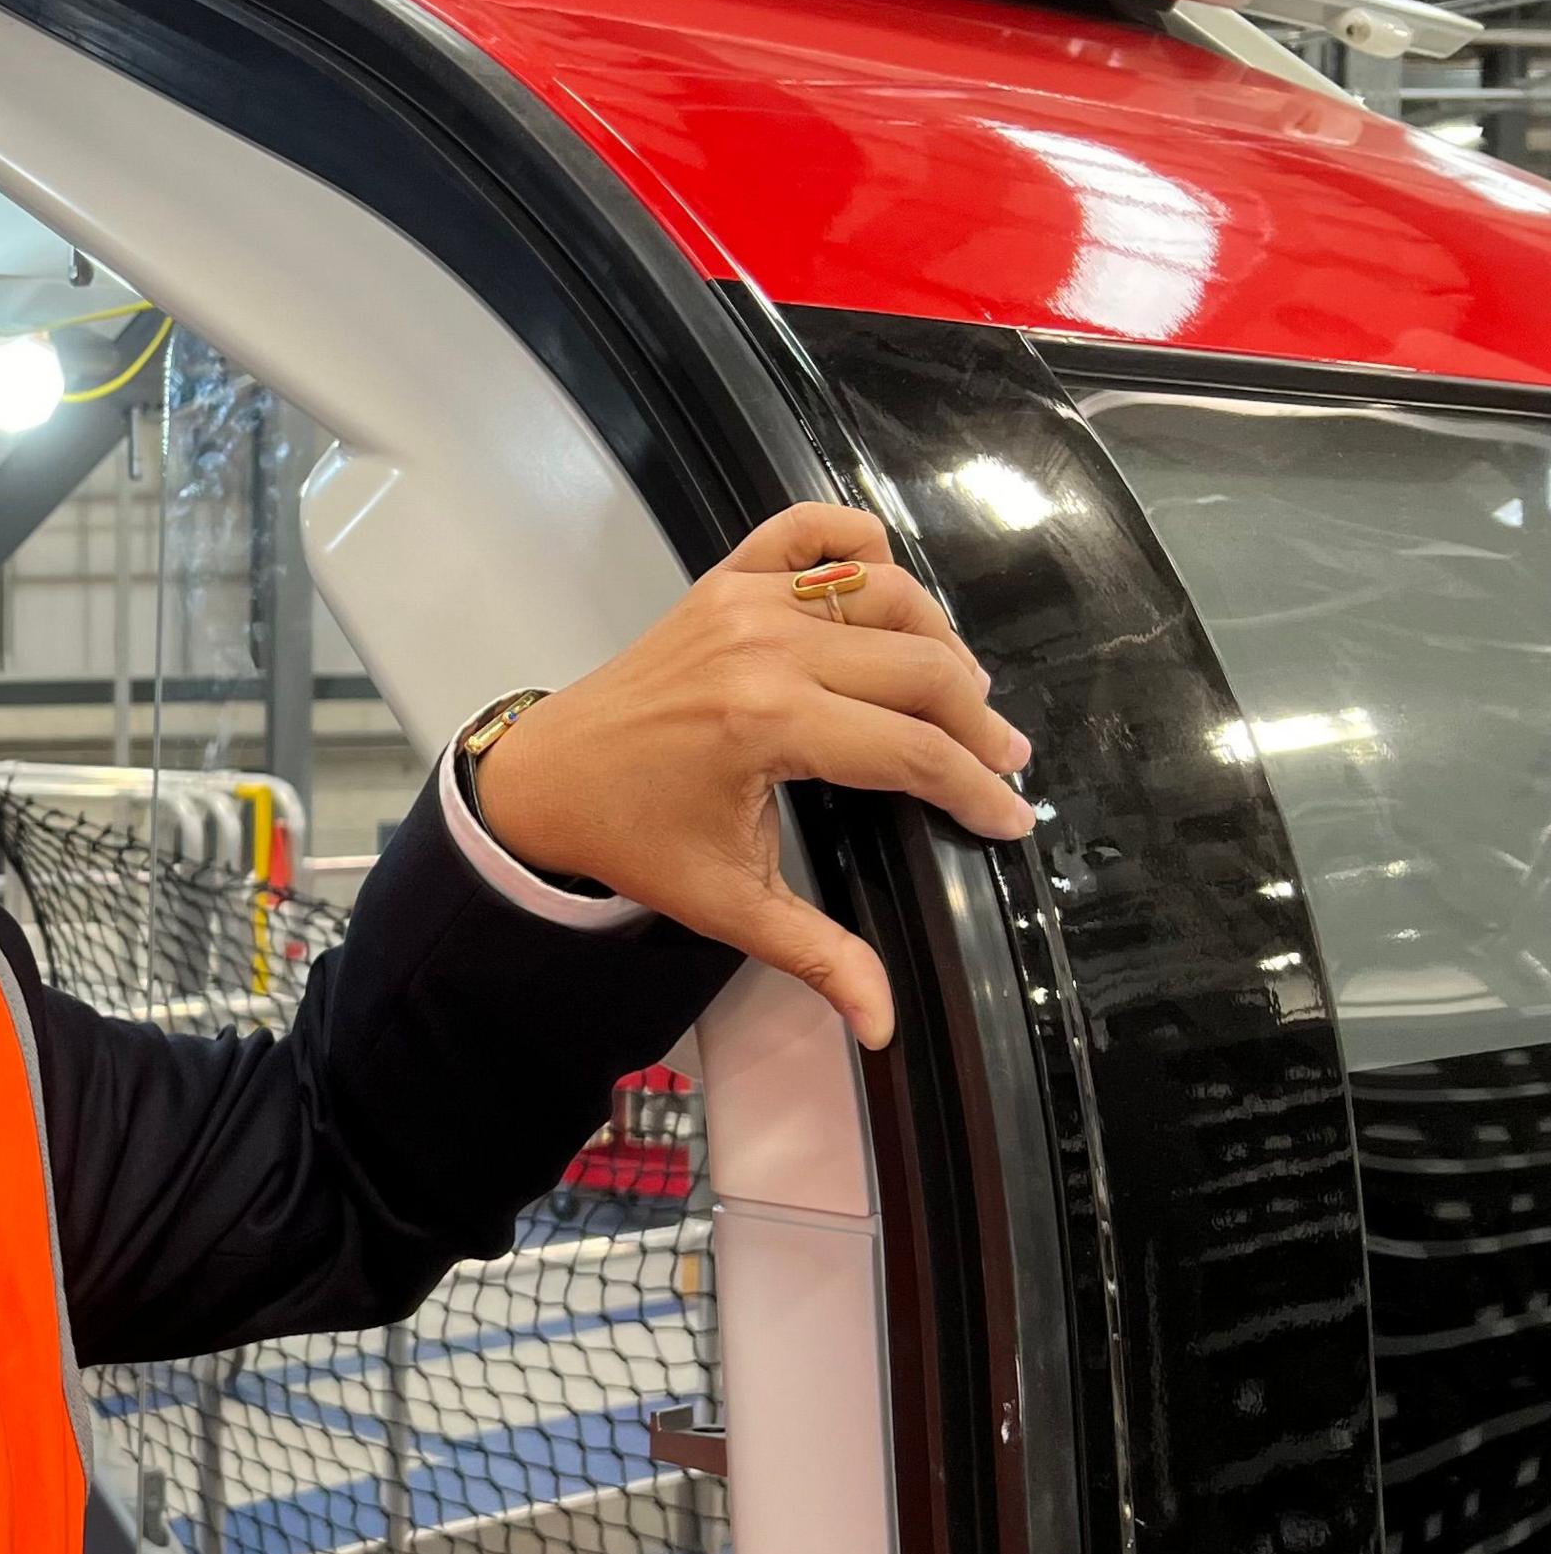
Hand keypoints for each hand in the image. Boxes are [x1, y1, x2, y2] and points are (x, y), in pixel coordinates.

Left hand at [471, 502, 1035, 1048]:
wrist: (544, 782)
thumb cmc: (635, 838)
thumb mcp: (727, 904)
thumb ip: (817, 955)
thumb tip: (882, 1023)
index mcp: (767, 724)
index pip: (911, 750)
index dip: (974, 788)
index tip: (1009, 817)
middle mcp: (763, 648)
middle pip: (919, 667)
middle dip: (975, 720)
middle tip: (999, 761)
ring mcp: (742, 601)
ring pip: (886, 592)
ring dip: (938, 639)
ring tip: (959, 697)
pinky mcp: (722, 579)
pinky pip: (807, 530)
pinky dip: (858, 543)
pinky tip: (890, 590)